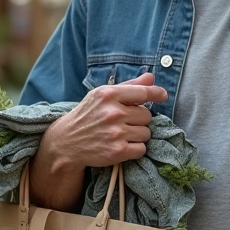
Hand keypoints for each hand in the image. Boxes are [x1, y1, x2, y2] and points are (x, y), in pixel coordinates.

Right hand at [37, 72, 167, 175]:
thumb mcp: (102, 96)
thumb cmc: (88, 116)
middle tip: (124, 123)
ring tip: (121, 135)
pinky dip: (135, 149)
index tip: (163, 96)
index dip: (156, 93)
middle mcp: (113, 113)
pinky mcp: (117, 151)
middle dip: (139, 120)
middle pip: (147, 115)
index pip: (142, 92)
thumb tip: (151, 78)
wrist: (67, 142)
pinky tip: (122, 146)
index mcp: (108, 95)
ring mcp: (116, 133)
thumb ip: (129, 86)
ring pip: (146, 133)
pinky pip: (142, 149)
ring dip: (138, 135)